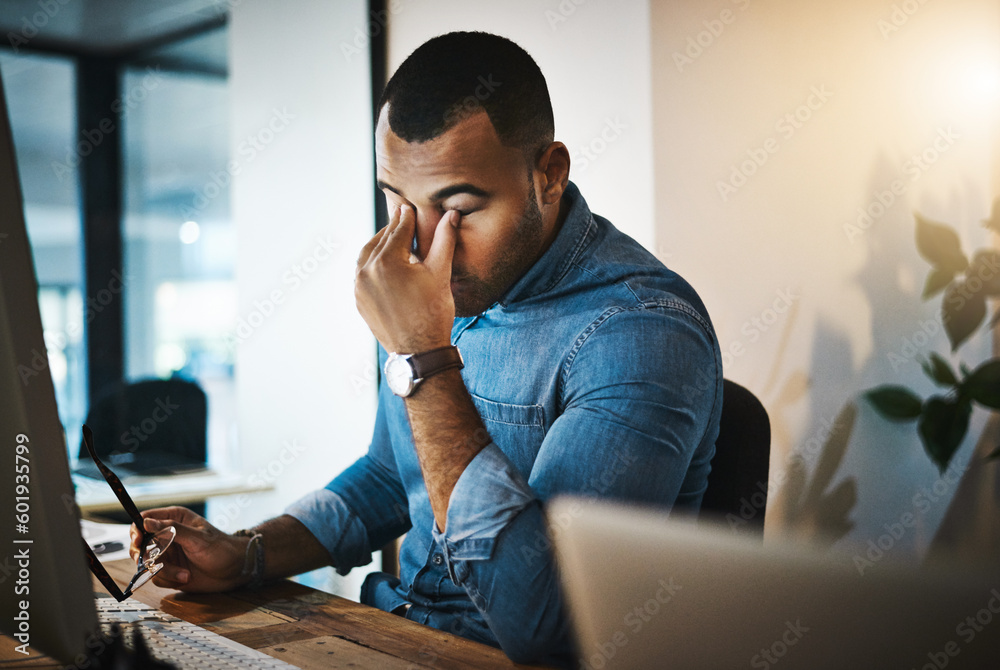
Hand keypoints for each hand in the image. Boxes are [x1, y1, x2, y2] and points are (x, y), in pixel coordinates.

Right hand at [129, 506, 247, 592]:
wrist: (234, 570)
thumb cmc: (221, 548)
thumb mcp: (198, 537)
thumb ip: (172, 530)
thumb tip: (147, 522)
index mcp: (174, 519)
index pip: (145, 520)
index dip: (137, 530)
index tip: (138, 541)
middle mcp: (167, 536)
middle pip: (139, 544)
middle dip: (146, 557)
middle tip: (156, 563)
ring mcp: (167, 554)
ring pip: (147, 564)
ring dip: (165, 572)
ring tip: (186, 574)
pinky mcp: (169, 570)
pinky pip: (156, 577)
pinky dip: (169, 580)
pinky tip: (186, 578)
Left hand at [355, 204, 458, 352]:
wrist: (419, 352)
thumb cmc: (433, 314)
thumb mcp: (440, 273)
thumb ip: (444, 240)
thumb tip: (451, 215)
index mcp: (386, 261)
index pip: (398, 230)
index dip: (406, 217)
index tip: (409, 207)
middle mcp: (367, 271)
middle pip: (381, 240)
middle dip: (393, 229)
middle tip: (402, 217)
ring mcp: (359, 287)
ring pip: (367, 255)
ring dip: (380, 244)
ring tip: (394, 238)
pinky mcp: (359, 300)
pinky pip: (362, 274)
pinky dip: (373, 263)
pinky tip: (385, 263)